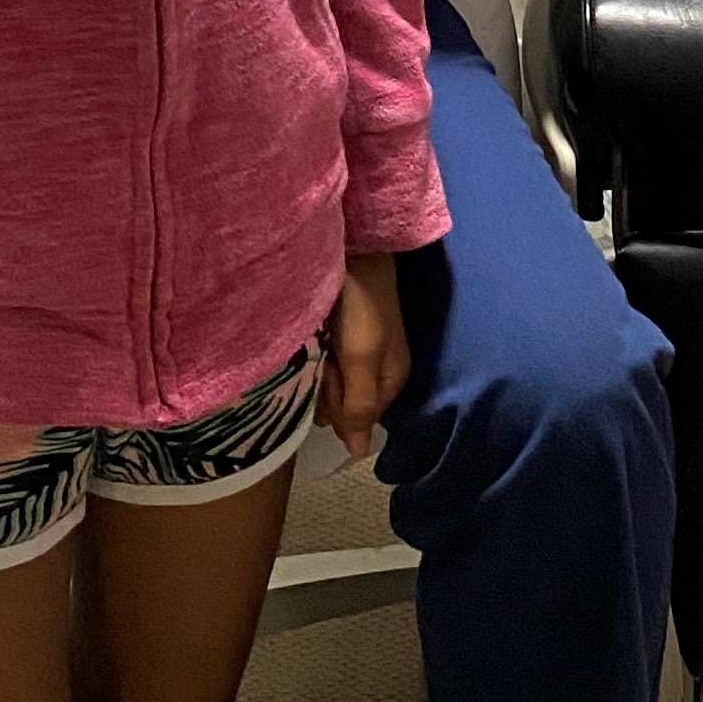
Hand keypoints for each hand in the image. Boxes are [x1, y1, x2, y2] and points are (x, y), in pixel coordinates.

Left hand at [319, 251, 407, 452]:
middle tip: (319, 361)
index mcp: (392, 378)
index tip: (326, 381)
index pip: (359, 420)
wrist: (356, 247)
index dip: (337, 409)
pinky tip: (310, 346)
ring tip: (311, 350)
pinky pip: (329, 363)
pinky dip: (316, 360)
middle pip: (347, 405)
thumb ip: (359, 404)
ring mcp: (363, 351)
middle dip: (327, 394)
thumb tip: (358, 454)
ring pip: (335, 385)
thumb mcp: (362, 356)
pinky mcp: (347, 334)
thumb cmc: (360, 304)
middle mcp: (380, 370)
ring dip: (318, 377)